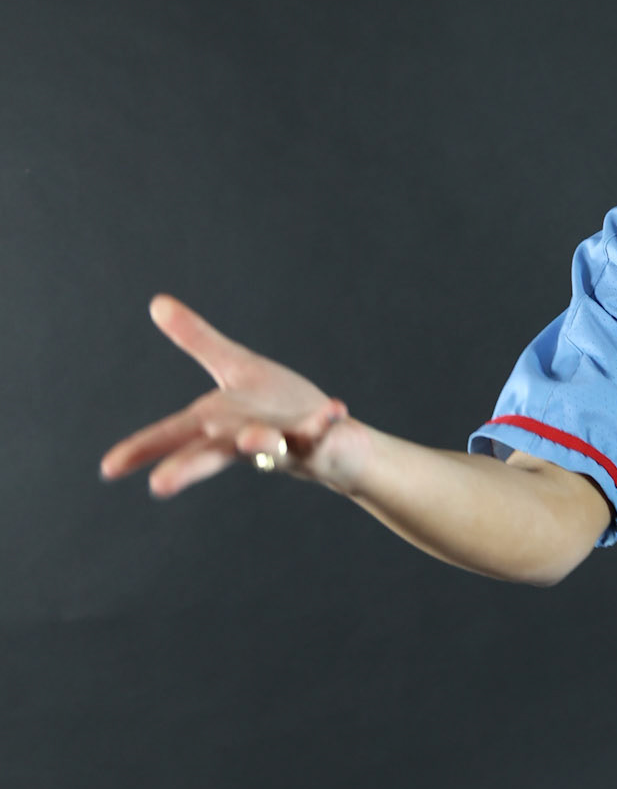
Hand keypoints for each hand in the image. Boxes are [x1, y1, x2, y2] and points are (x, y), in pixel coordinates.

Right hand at [99, 295, 360, 497]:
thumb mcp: (234, 368)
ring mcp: (285, 441)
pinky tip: (337, 410)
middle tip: (159, 486)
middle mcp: (246, 436)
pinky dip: (327, 424)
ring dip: (262, 442)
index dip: (142, 449)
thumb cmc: (278, 408)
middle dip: (189, 467)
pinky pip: (324, 432)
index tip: (107, 469)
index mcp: (220, 421)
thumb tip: (157, 302)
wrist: (335, 437)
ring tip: (258, 439)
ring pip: (268, 447)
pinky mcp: (321, 440)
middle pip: (212, 452)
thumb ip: (197, 340)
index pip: (175, 435)